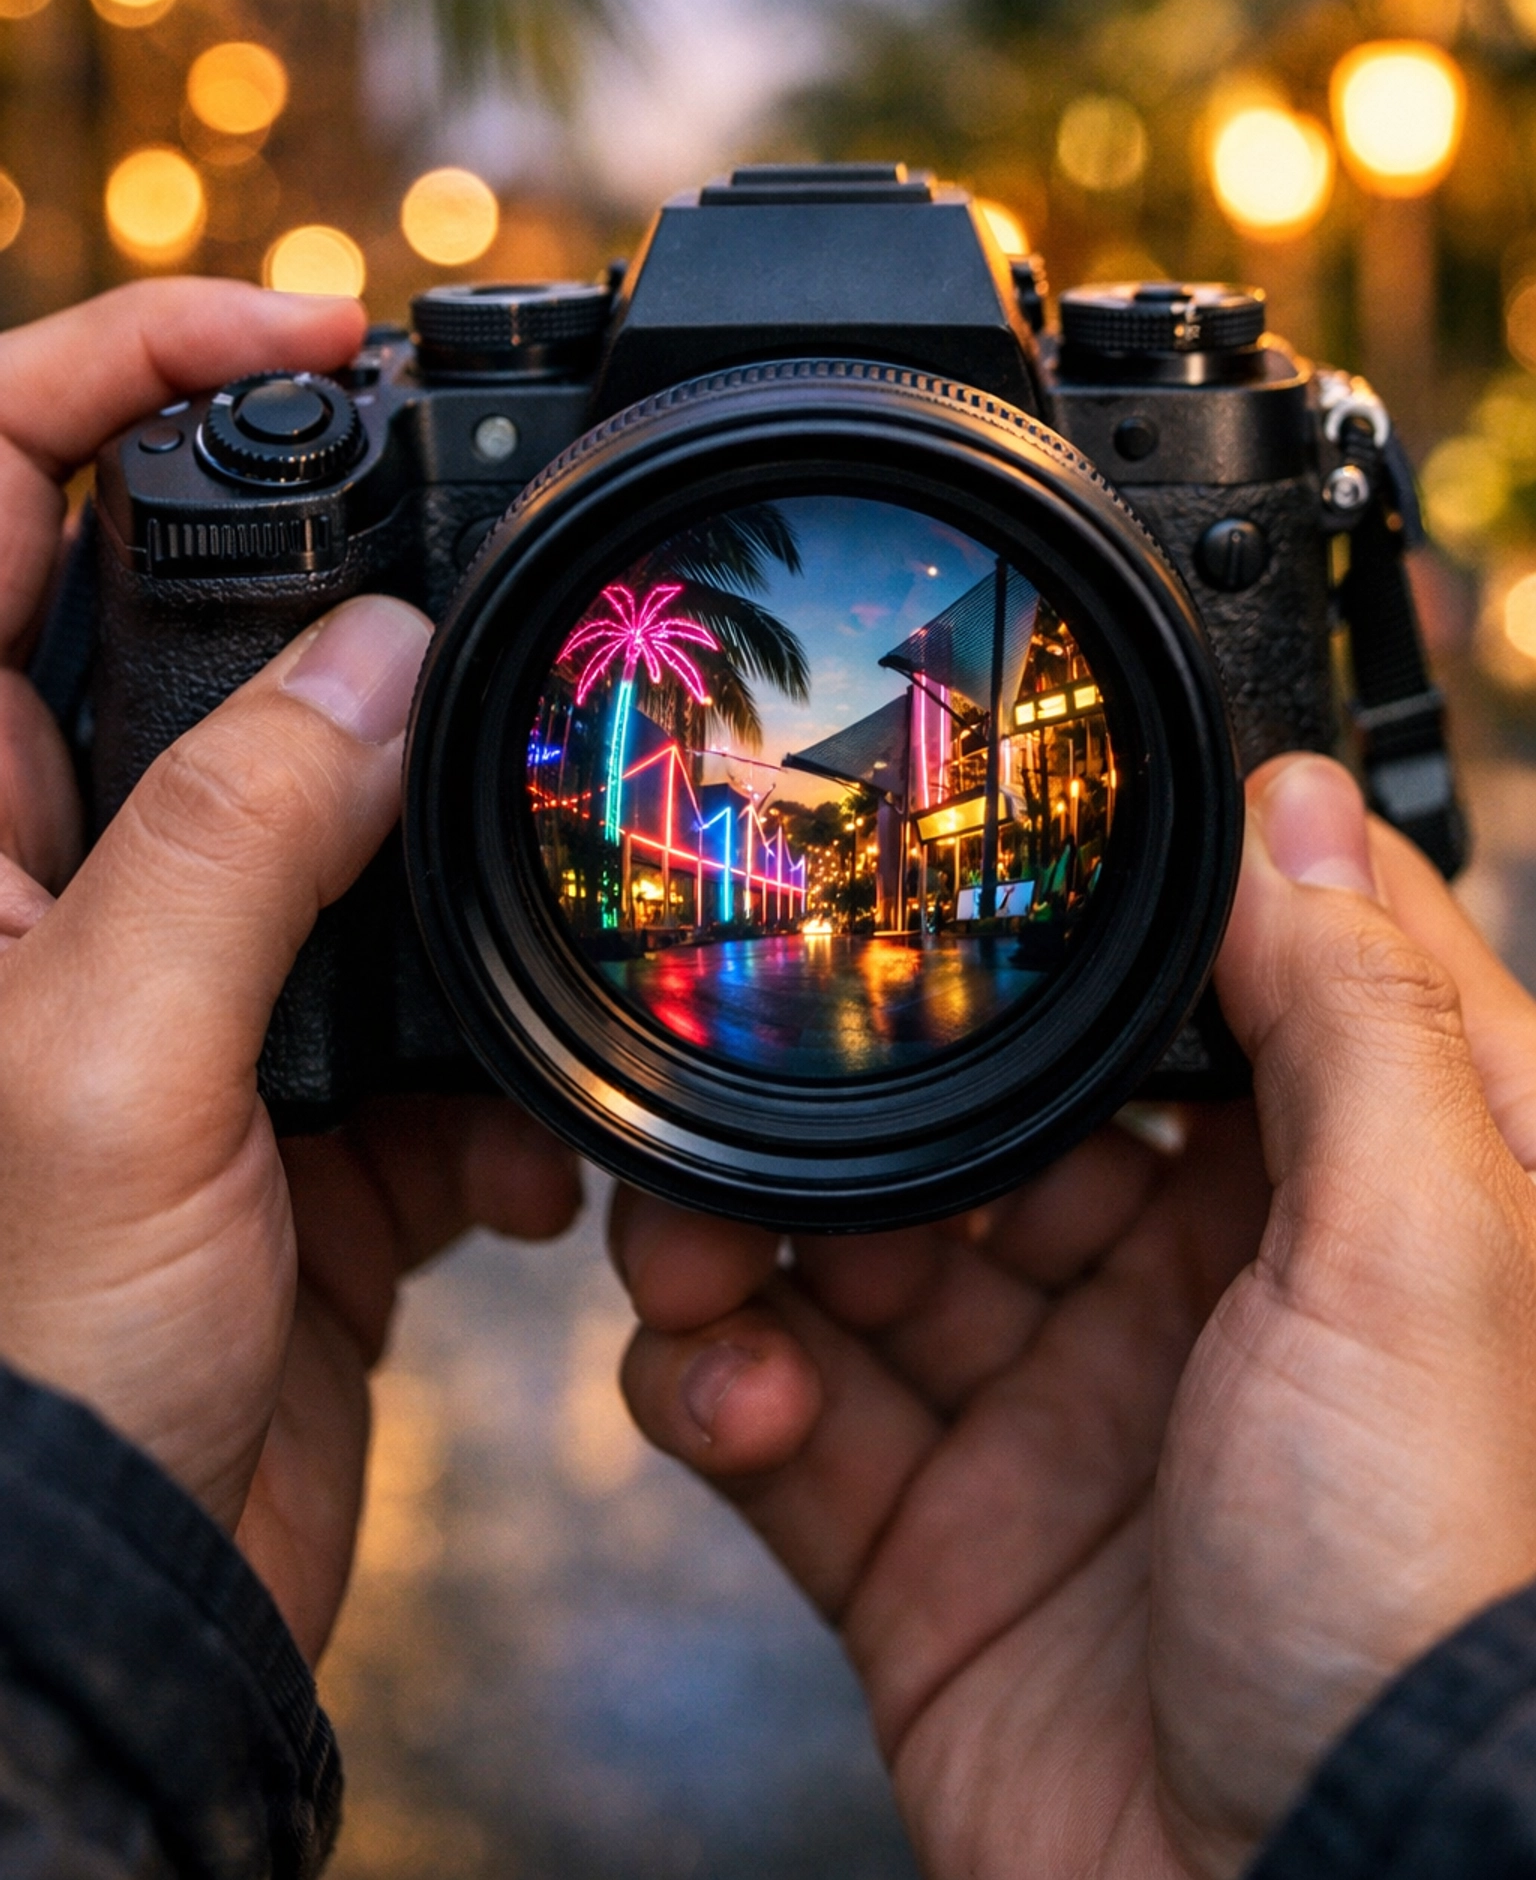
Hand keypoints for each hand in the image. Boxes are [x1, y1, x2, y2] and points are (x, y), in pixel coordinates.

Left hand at [0, 281, 579, 1662]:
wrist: (108, 1621)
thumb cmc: (13, 1367)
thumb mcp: (108, 1059)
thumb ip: (246, 828)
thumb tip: (381, 654)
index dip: (121, 363)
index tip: (303, 329)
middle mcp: (51, 873)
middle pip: (199, 630)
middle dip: (350, 607)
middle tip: (486, 601)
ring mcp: (181, 979)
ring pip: (348, 814)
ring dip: (451, 864)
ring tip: (520, 922)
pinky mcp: (291, 1091)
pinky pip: (423, 999)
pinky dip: (490, 1059)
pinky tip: (507, 1152)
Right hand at [612, 754, 1535, 1879]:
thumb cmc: (1428, 1590)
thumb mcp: (1426, 1252)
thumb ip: (1352, 1017)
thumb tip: (1296, 801)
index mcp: (1321, 1212)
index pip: (1181, 1018)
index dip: (1069, 940)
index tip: (950, 862)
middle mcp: (1180, 1303)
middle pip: (977, 1133)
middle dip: (854, 1095)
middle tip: (752, 1055)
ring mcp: (1047, 1431)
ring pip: (851, 1267)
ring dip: (741, 1231)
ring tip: (686, 1230)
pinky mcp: (930, 1556)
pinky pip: (785, 1426)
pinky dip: (716, 1383)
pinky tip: (719, 1373)